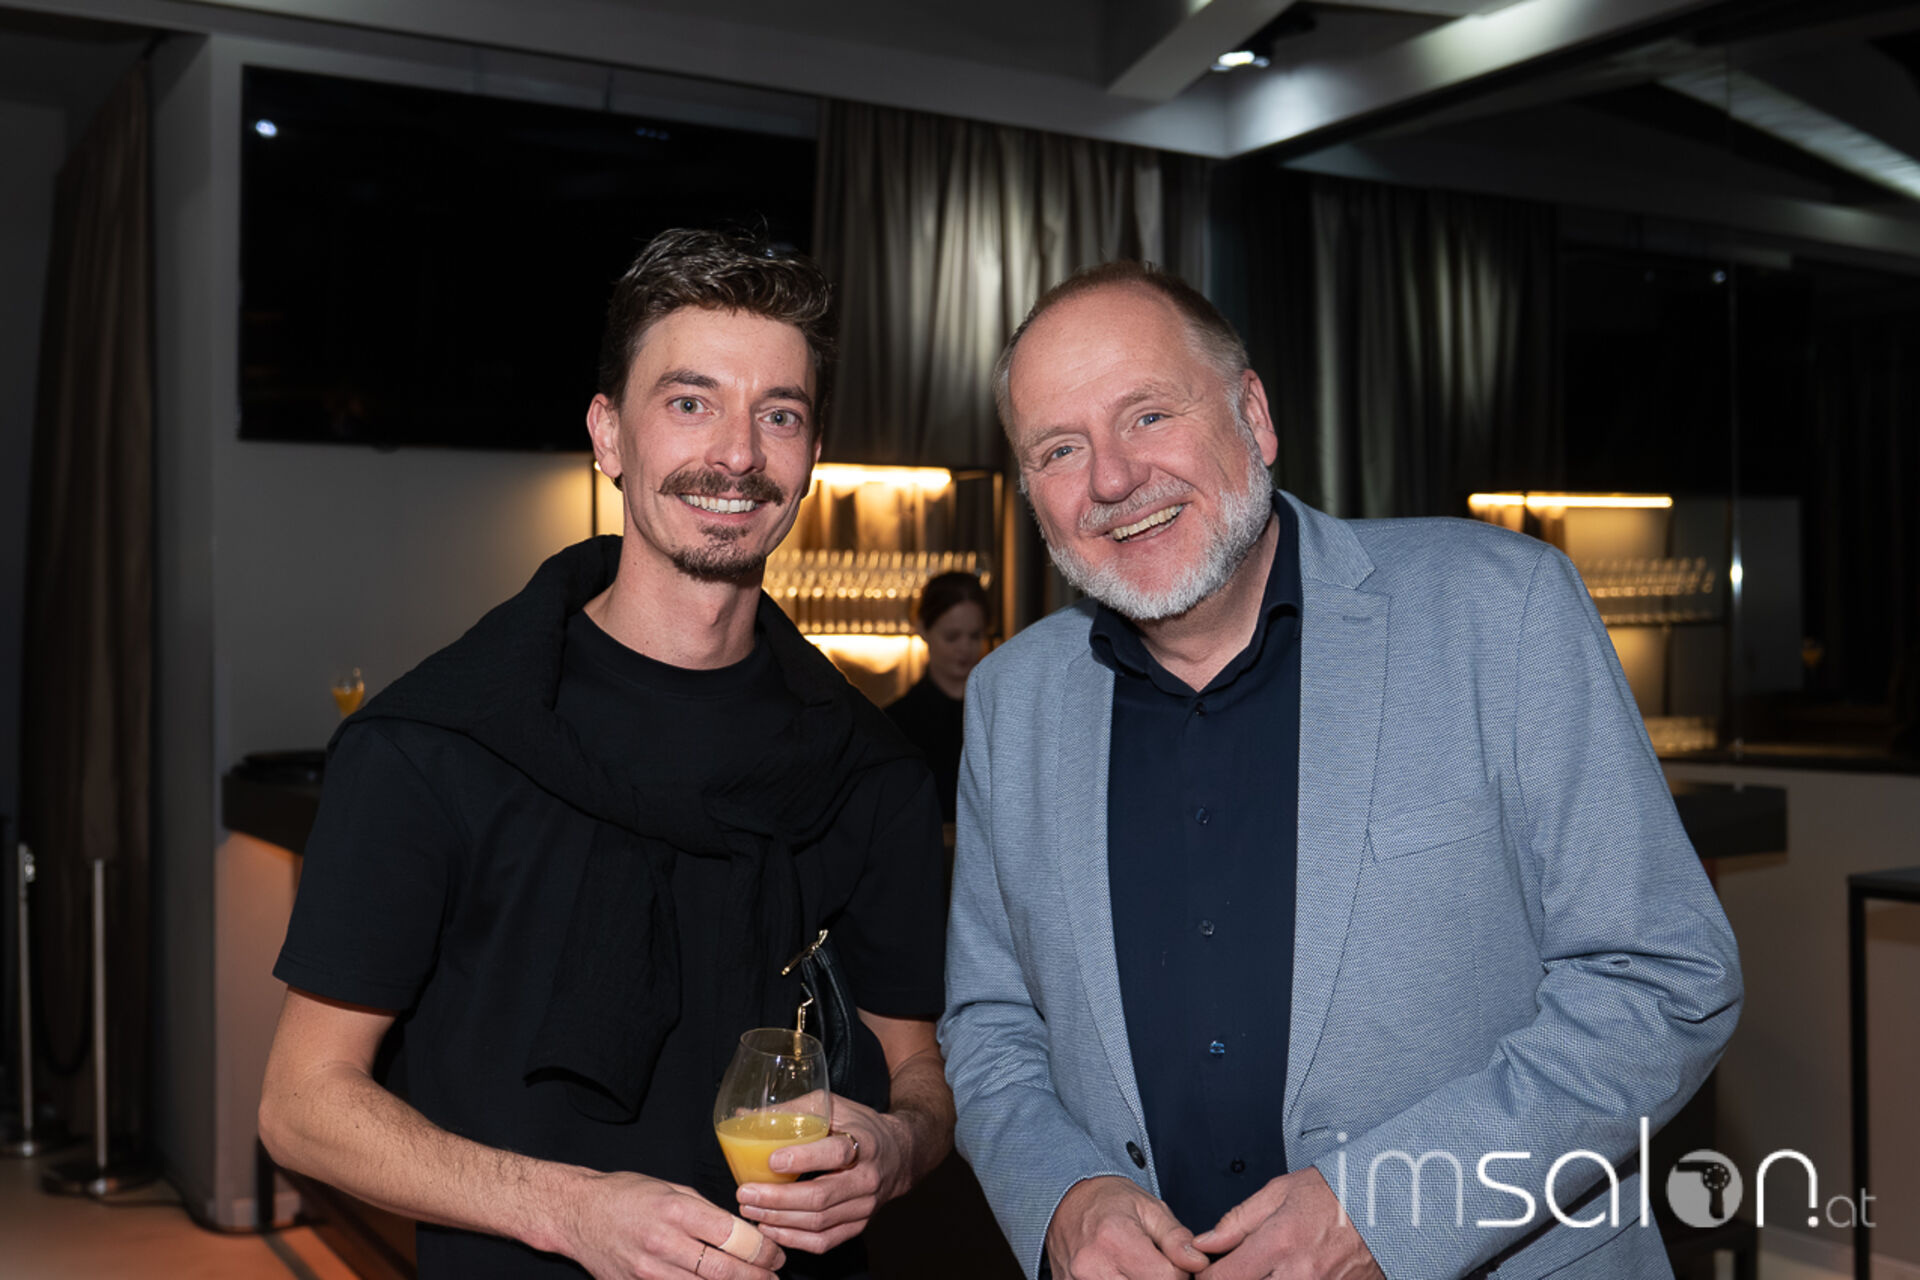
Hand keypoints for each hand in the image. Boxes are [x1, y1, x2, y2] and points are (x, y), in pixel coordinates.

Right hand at [561, 1170, 784, 1279]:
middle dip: (757, 1277)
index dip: (762, 1249)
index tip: (775, 1253)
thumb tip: (741, 1230)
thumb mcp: (670, 1188)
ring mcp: (648, 1271)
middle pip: (723, 1270)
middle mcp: (663, 1242)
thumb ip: (705, 1211)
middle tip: (775, 1276)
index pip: (732, 1236)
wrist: (576, 1214)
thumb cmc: (625, 1194)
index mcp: (676, 1211)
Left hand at [732, 1094, 910, 1253]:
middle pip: (820, 1196)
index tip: (772, 1161)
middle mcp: (867, 1177)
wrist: (898, 1155)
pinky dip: (794, 1239)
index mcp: (864, 1142)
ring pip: (818, 1222)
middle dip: (778, 1199)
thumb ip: (793, 1110)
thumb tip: (743, 1115)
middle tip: (746, 1193)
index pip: (835, 1153)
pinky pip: (824, 1241)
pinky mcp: (858, 1225)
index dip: (803, 1159)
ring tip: (750, 1210)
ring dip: (779, 1220)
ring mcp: (864, 1206)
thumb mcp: (834, 1107)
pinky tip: (771, 1228)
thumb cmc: (859, 1126)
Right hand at [1045, 1175, 1207, 1279]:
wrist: (1065, 1201)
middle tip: (1153, 1266)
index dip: (1177, 1273)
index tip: (1171, 1261)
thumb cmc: (1110, 1202)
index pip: (1166, 1278)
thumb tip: (1198, 1263)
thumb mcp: (1149, 1208)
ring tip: (1136, 1269)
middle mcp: (1092, 1267)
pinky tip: (1120, 1275)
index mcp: (1115, 1239)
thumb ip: (1176, 1238)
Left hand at [1192, 1168, 1382, 1279]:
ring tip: (1265, 1269)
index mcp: (1279, 1243)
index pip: (1224, 1279)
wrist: (1386, 1206)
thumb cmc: (1335, 1193)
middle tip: (1235, 1271)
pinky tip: (1283, 1273)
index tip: (1207, 1271)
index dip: (1207, 1277)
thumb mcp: (1280, 1192)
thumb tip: (1205, 1242)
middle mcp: (1299, 1275)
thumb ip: (1238, 1221)